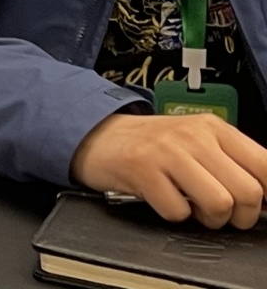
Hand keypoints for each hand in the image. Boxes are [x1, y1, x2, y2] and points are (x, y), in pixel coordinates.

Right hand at [72, 110, 266, 228]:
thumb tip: (266, 198)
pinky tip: (164, 199)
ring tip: (193, 207)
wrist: (97, 135)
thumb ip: (232, 163)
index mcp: (215, 129)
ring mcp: (167, 152)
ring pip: (220, 204)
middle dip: (240, 215)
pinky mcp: (143, 170)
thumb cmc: (152, 145)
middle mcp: (194, 136)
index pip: (266, 165)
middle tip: (222, 213)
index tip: (262, 207)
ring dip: (209, 218)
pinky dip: (174, 214)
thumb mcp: (197, 142)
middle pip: (248, 192)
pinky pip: (178, 212)